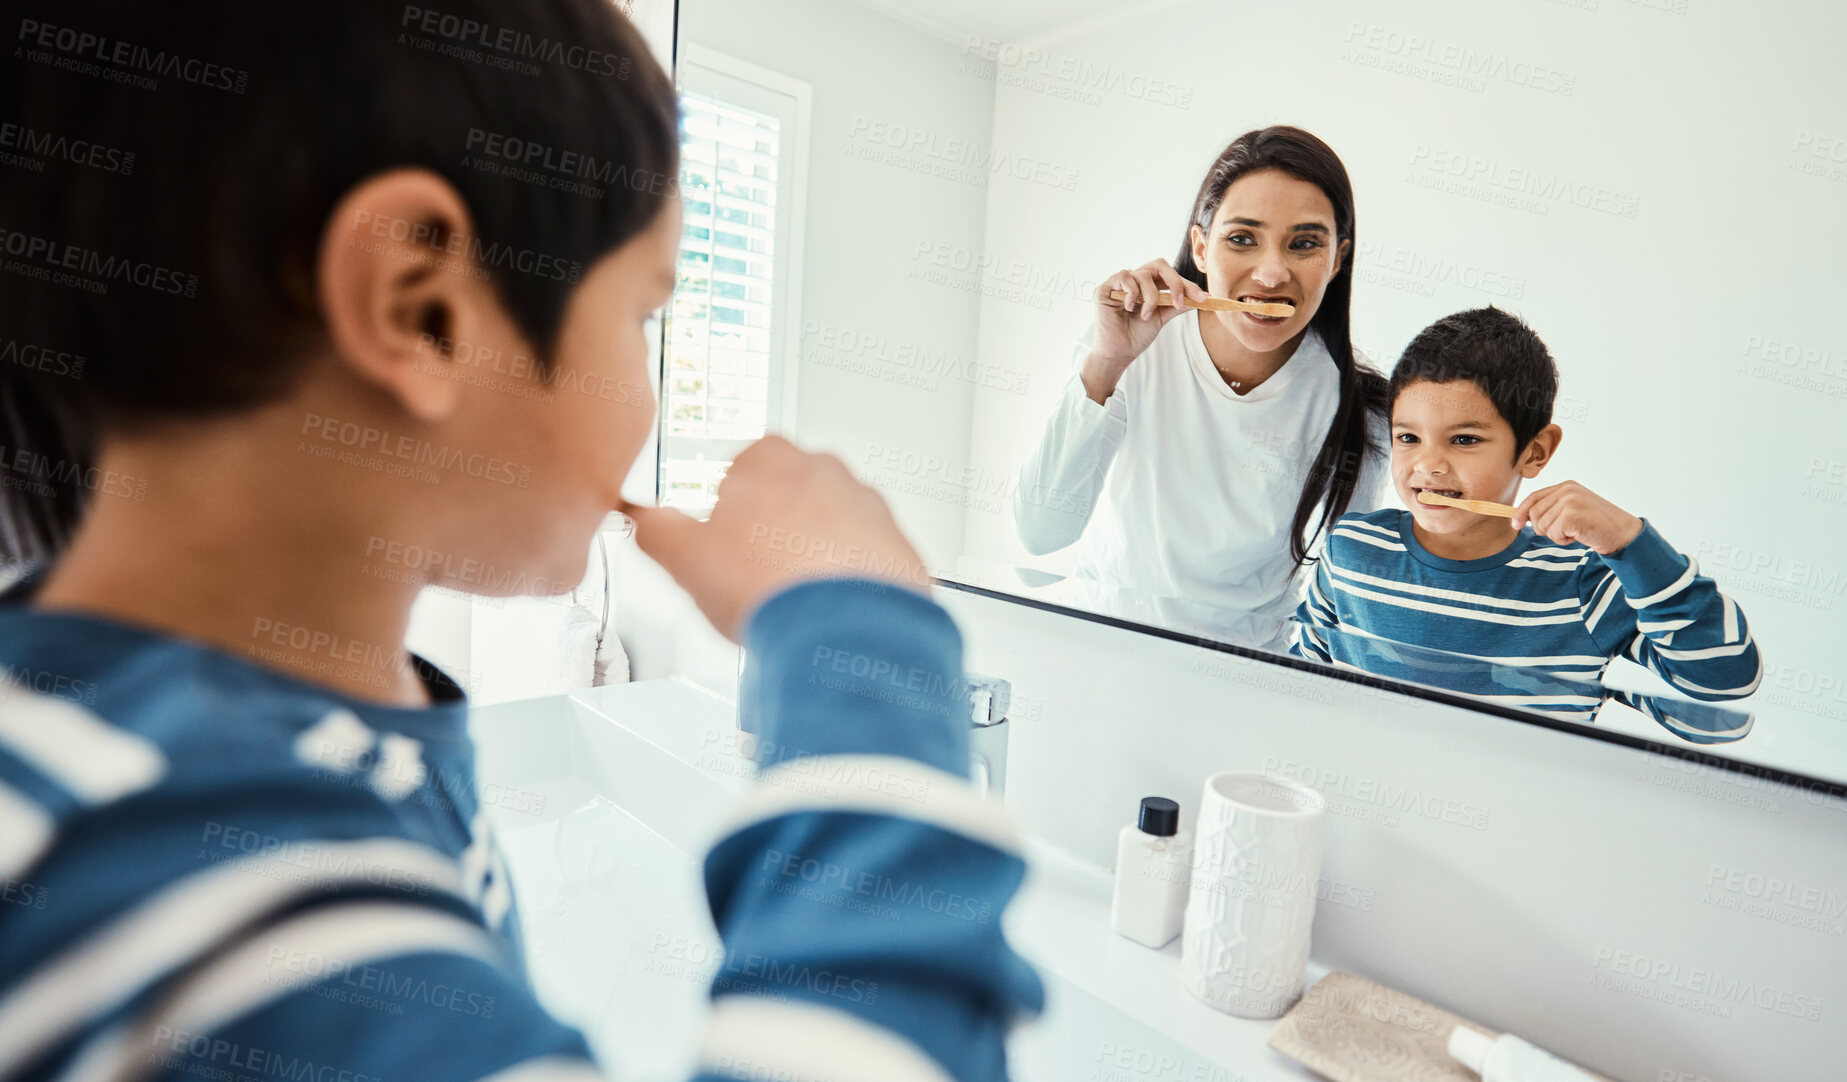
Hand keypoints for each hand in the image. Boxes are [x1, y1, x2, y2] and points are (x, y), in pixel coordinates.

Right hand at [624, 436, 930, 640]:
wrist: (845, 630)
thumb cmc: (770, 587)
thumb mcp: (685, 559)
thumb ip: (656, 531)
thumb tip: (643, 522)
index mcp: (770, 458)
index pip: (740, 466)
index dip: (726, 507)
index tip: (721, 536)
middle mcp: (827, 470)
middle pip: (788, 494)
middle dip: (772, 527)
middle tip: (752, 571)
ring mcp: (869, 506)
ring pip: (831, 524)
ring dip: (813, 552)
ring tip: (791, 598)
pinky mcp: (899, 546)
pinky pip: (867, 557)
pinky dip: (849, 578)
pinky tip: (829, 610)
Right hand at [1081, 258, 1210, 402]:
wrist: (1118, 354)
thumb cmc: (1136, 336)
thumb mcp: (1162, 318)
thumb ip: (1178, 305)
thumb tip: (1202, 297)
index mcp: (1149, 286)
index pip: (1170, 277)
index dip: (1187, 285)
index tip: (1203, 298)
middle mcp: (1135, 281)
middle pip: (1159, 265)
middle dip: (1173, 282)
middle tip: (1178, 301)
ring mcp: (1120, 283)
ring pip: (1144, 274)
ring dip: (1150, 297)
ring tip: (1145, 315)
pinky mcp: (1106, 287)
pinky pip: (1125, 277)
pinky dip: (1132, 293)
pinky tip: (1129, 308)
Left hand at [1512, 481, 1643, 554]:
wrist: (1623, 533)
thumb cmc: (1598, 525)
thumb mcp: (1574, 510)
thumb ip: (1553, 508)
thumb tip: (1523, 518)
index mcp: (1567, 486)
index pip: (1534, 497)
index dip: (1521, 512)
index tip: (1516, 524)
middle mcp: (1567, 490)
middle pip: (1534, 513)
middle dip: (1543, 528)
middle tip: (1564, 532)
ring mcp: (1569, 501)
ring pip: (1542, 525)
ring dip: (1556, 535)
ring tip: (1575, 532)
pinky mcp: (1571, 515)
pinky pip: (1552, 533)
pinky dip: (1563, 540)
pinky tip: (1578, 536)